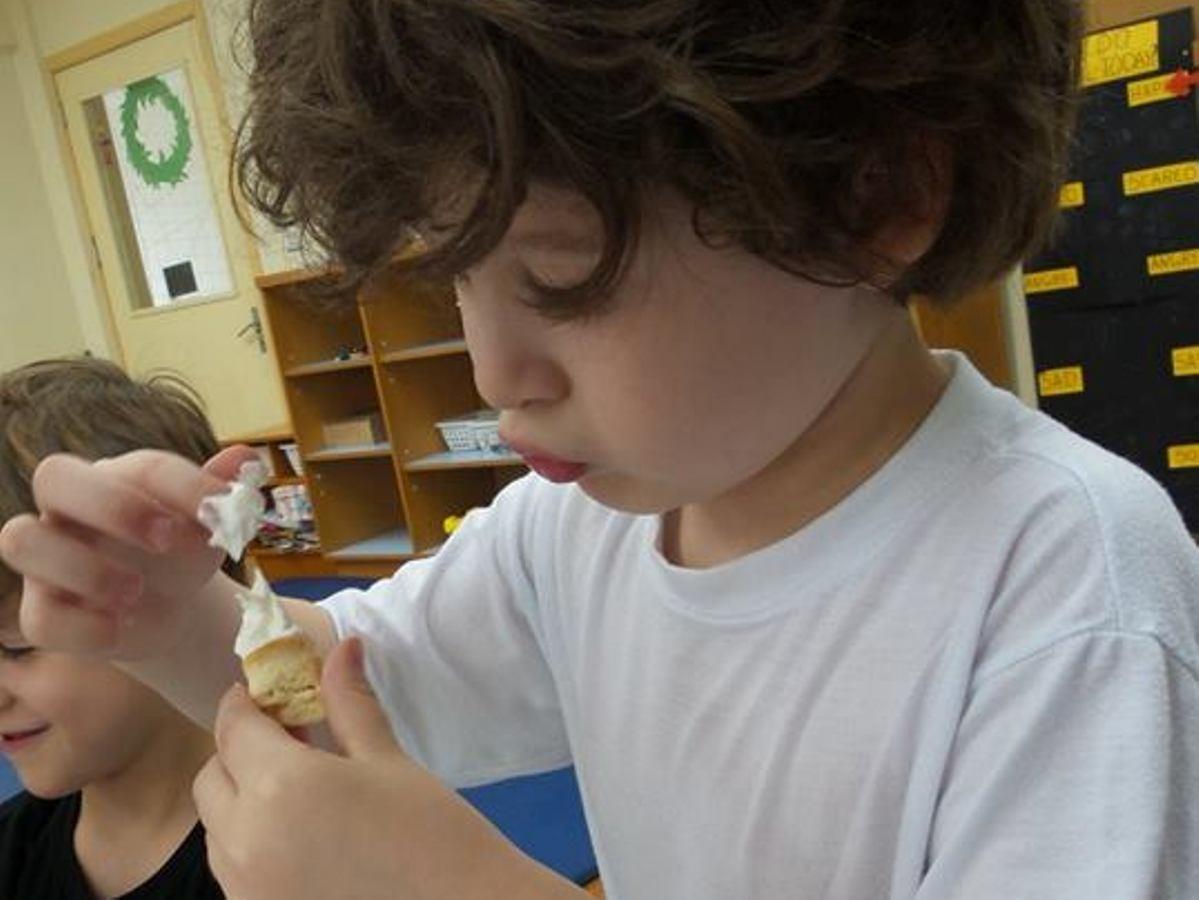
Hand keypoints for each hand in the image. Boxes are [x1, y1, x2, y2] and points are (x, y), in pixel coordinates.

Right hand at [0, 446, 255, 658]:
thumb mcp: (211, 524)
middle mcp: (69, 510)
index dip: (182, 484)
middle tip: (168, 538)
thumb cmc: (185, 550)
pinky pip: (40, 616)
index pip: (137, 467)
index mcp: (117, 478)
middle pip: (53, 476)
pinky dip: (85, 626)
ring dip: (84, 566)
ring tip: (137, 591)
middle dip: (114, 505)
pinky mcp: (43, 612)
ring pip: (20, 538)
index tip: (222, 508)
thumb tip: (244, 458)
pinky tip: (125, 627)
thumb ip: (222, 493)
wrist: (174, 607)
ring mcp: (47, 560)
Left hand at [194, 638, 581, 899]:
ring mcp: (245, 887)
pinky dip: (251, 844)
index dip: (243, 704)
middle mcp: (246, 839)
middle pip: (212, 779)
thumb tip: (343, 645)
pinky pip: (233, 868)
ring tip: (296, 792)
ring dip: (240, 800)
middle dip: (238, 753)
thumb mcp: (386, 759)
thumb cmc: (430, 830)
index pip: (233, 729)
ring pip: (216, 828)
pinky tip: (302, 838)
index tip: (263, 693)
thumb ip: (349, 702)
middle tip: (287, 742)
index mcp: (279, 785)